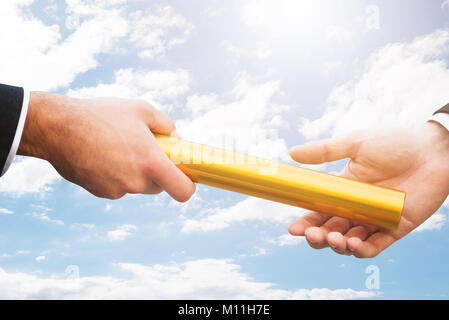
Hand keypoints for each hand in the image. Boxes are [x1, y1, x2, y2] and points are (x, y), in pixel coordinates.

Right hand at [18, 92, 194, 200]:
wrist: (58, 127)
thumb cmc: (102, 115)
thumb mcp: (142, 109)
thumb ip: (167, 125)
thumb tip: (177, 140)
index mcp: (151, 163)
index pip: (183, 191)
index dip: (188, 185)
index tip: (185, 175)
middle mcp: (136, 182)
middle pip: (160, 186)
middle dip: (157, 171)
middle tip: (145, 150)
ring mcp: (117, 190)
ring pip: (138, 186)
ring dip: (136, 172)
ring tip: (119, 148)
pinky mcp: (101, 192)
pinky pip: (119, 187)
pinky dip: (117, 175)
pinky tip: (104, 156)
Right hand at [288, 121, 448, 257]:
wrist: (433, 150)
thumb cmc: (395, 143)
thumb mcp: (355, 143)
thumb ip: (324, 151)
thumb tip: (292, 152)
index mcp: (343, 191)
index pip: (318, 212)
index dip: (305, 222)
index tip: (292, 228)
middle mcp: (355, 208)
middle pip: (330, 231)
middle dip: (317, 237)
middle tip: (313, 234)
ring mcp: (375, 220)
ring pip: (349, 242)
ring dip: (338, 245)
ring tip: (335, 238)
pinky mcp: (395, 228)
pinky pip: (376, 246)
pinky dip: (363, 250)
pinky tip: (354, 245)